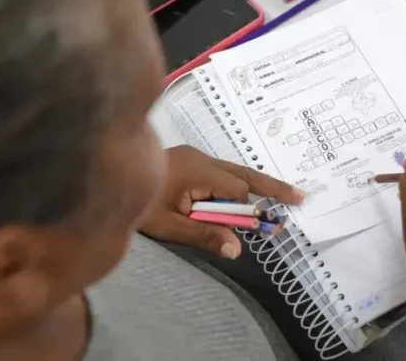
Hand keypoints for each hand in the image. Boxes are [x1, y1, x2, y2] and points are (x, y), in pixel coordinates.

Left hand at [140, 145, 302, 258]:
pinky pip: (221, 171)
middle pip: (243, 173)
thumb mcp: (168, 226)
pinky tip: (247, 193)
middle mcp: (200, 158)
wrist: (106, 175)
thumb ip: (203, 235)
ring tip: (285, 194)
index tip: (268, 227)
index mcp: (196, 171)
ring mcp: (194, 156)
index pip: (235, 190)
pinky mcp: (189, 160)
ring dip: (255, 184)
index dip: (249, 211)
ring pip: (234, 170)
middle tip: (299, 197)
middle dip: (270, 186)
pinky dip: (237, 183)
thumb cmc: (135, 204)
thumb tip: (238, 249)